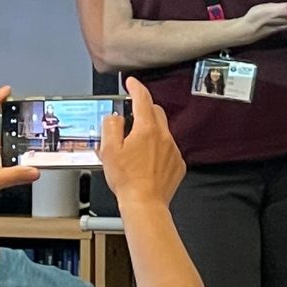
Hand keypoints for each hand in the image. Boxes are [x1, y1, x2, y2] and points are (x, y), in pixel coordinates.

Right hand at [100, 80, 184, 208]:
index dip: (136, 87)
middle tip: (131, 115)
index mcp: (146, 129)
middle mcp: (163, 136)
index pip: (142, 99)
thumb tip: (115, 117)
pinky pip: (168, 148)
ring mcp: (173, 150)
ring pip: (162, 131)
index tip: (131, 82)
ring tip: (136, 147)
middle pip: (155, 111)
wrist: (145, 204)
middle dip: (144, 108)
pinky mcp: (178, 163)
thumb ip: (111, 127)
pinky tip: (147, 161)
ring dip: (150, 131)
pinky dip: (158, 148)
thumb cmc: (127, 180)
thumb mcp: (109, 150)